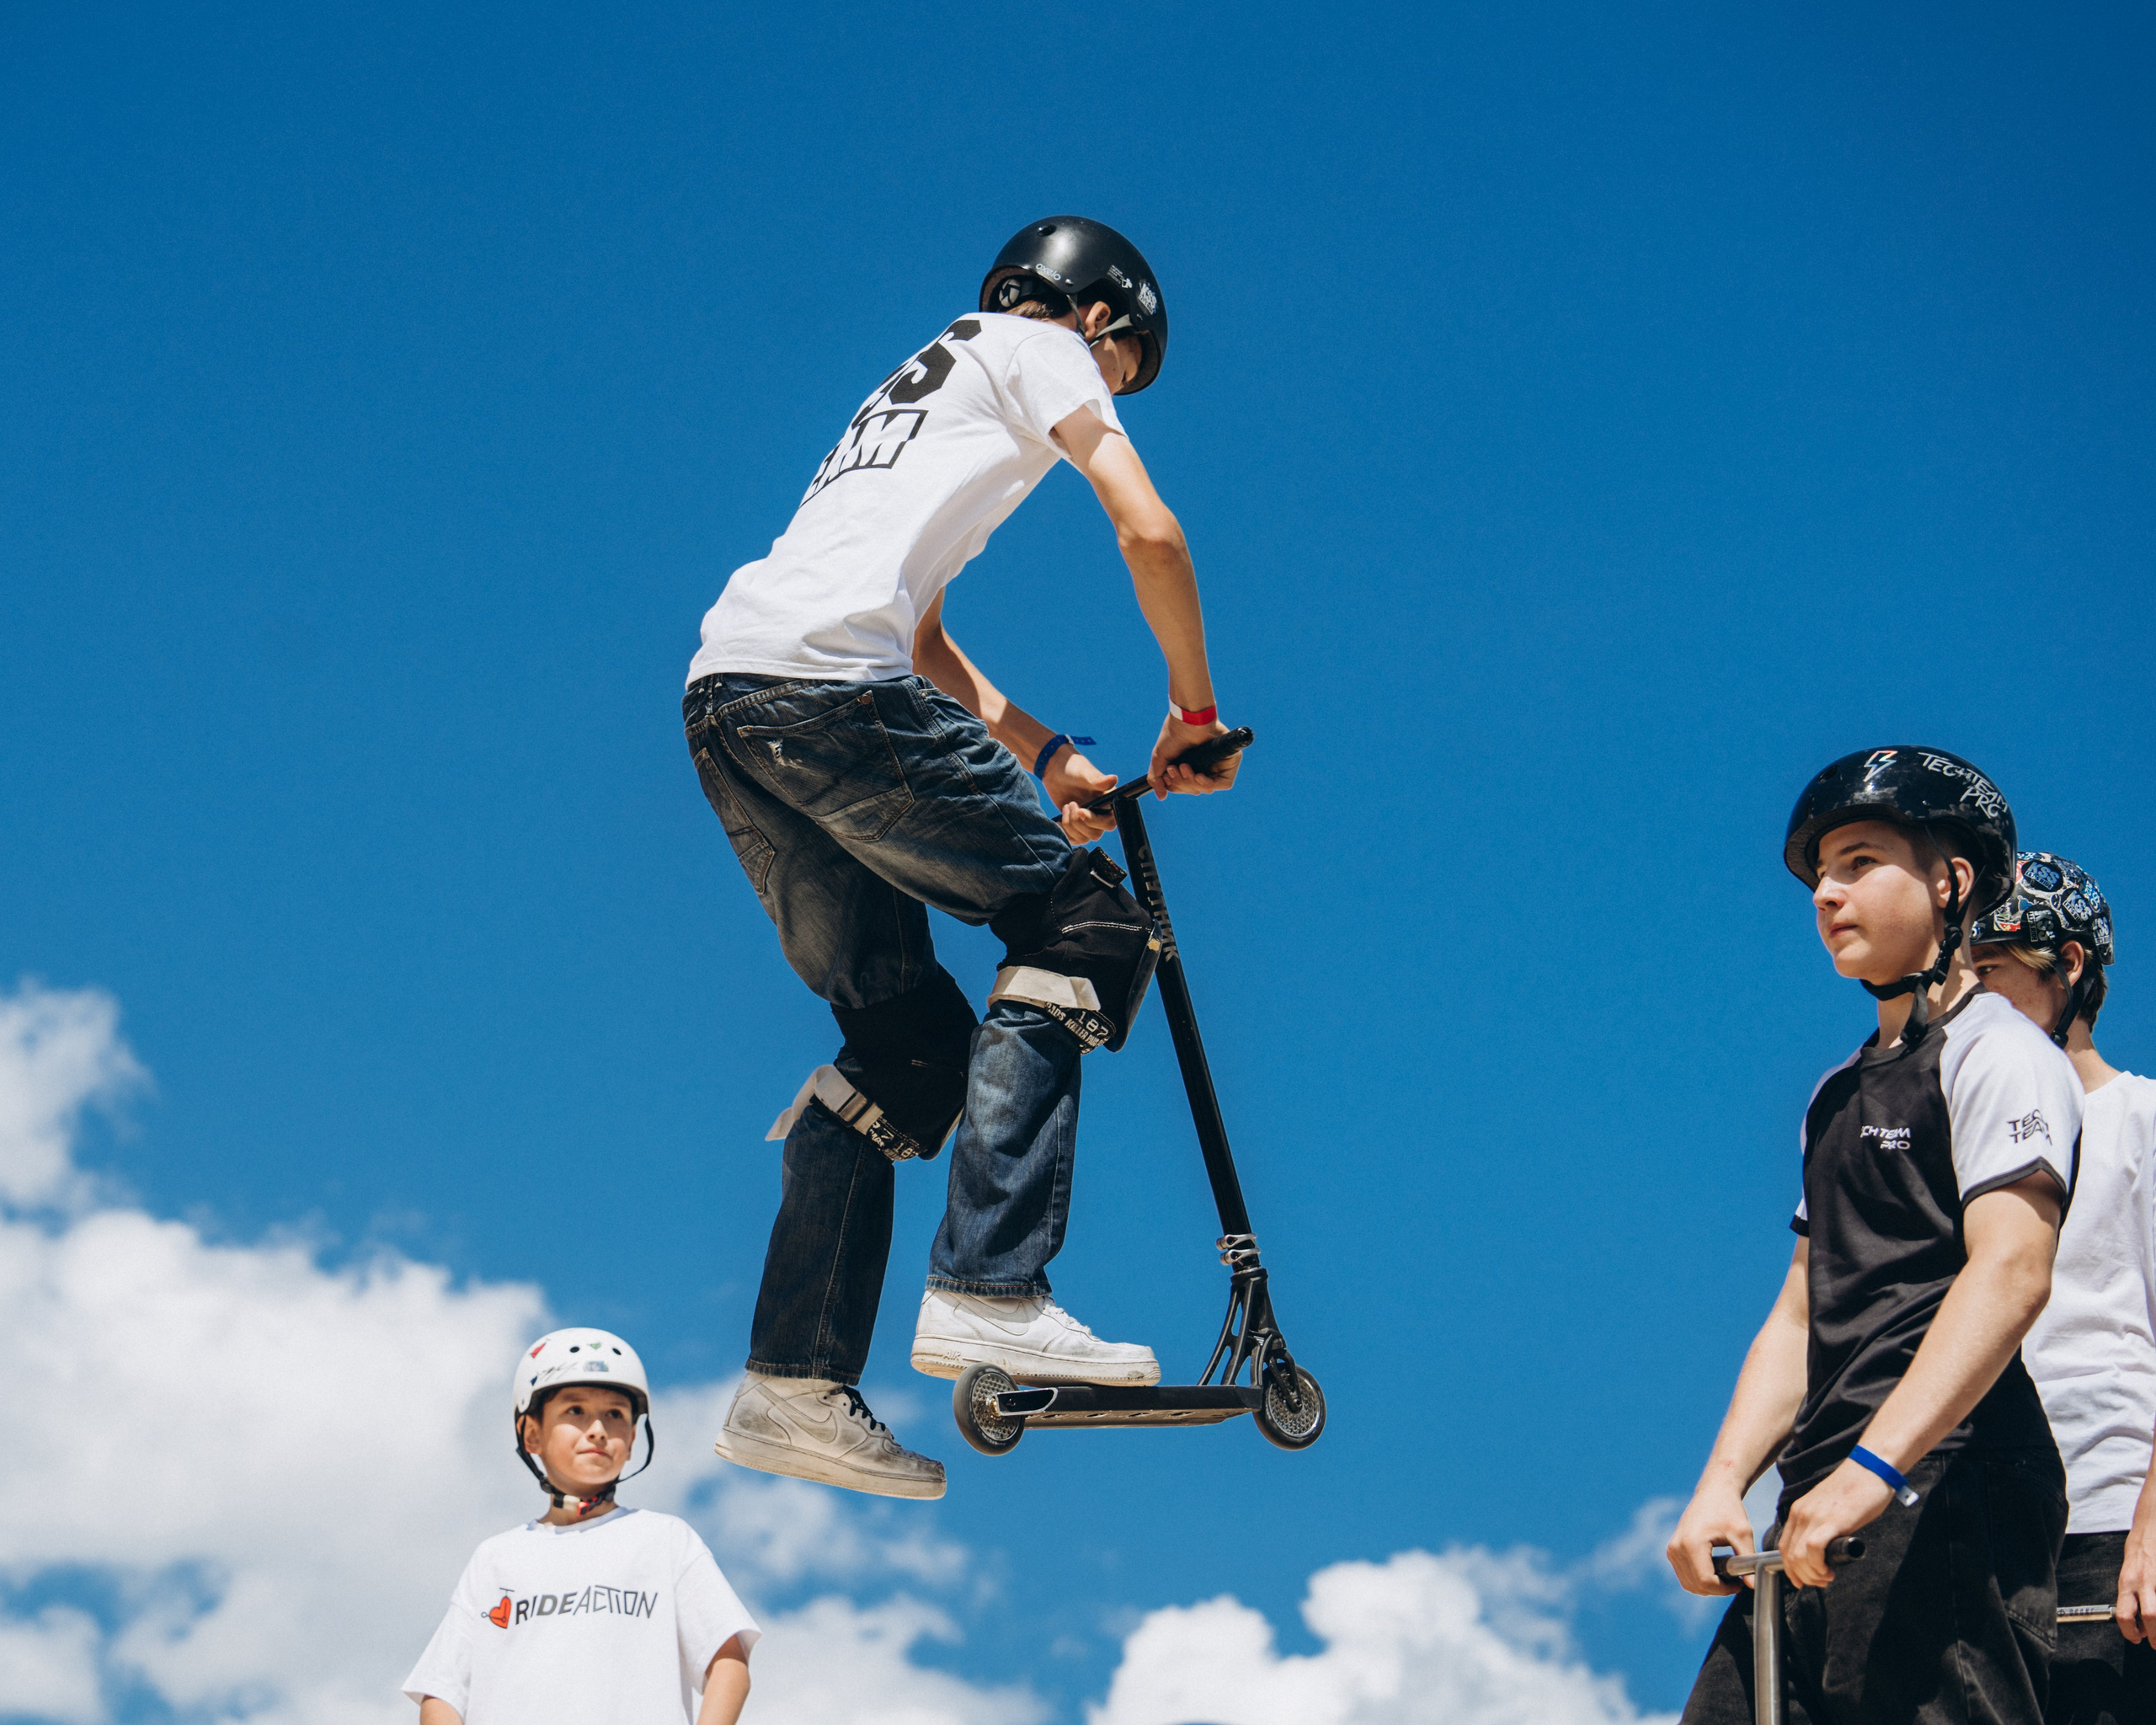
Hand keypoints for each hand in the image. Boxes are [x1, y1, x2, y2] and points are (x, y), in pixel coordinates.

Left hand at [1044, 748, 1117, 843]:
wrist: (1055, 770)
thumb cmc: (1073, 768)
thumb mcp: (1085, 774)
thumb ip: (1098, 780)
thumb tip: (1113, 779)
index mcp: (1108, 803)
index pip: (1109, 823)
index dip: (1094, 821)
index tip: (1081, 811)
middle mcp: (1101, 815)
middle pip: (1095, 834)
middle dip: (1078, 822)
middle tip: (1070, 804)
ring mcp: (1088, 822)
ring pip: (1083, 838)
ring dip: (1070, 826)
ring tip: (1065, 807)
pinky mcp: (1076, 826)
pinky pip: (1073, 839)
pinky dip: (1065, 833)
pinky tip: (1058, 820)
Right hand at [1147, 713, 1237, 798]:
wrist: (1186, 719)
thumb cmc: (1173, 734)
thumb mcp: (1160, 759)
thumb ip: (1157, 779)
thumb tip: (1161, 796)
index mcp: (1192, 767)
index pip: (1186, 788)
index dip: (1176, 786)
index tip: (1168, 775)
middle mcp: (1206, 767)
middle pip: (1196, 790)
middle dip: (1182, 784)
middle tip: (1175, 768)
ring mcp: (1218, 764)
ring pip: (1207, 788)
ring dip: (1192, 782)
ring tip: (1184, 767)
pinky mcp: (1230, 761)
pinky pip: (1224, 783)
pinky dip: (1209, 784)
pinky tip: (1199, 777)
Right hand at [1667, 1483, 1754, 1595]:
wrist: (1713, 1492)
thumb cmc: (1728, 1509)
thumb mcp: (1742, 1533)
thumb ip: (1747, 1559)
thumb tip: (1753, 1585)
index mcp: (1691, 1543)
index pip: (1705, 1581)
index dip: (1724, 1589)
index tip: (1740, 1583)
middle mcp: (1676, 1548)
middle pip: (1696, 1585)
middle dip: (1718, 1588)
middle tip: (1735, 1579)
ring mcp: (1672, 1550)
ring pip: (1689, 1584)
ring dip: (1709, 1585)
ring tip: (1726, 1572)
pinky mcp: (1672, 1551)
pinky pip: (1685, 1576)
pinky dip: (1700, 1579)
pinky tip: (1715, 1568)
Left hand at [1778, 1458, 1892, 1587]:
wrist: (1869, 1469)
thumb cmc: (1855, 1491)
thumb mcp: (1828, 1509)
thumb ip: (1821, 1526)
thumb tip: (1823, 1551)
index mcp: (1798, 1511)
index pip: (1784, 1547)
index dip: (1791, 1570)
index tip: (1804, 1581)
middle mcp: (1801, 1513)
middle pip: (1788, 1556)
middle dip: (1802, 1577)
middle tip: (1821, 1582)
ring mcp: (1814, 1516)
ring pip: (1798, 1557)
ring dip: (1812, 1575)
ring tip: (1827, 1578)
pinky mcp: (1831, 1520)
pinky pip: (1813, 1549)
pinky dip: (1818, 1566)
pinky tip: (1829, 1570)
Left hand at [2118, 1497, 2155, 1640]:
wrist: (2152, 1524)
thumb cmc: (2140, 1548)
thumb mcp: (2129, 1571)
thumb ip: (2131, 1594)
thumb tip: (2137, 1620)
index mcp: (2127, 1581)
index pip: (2124, 1614)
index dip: (2129, 1632)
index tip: (2136, 1639)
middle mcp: (2143, 1581)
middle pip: (2151, 1617)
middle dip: (2155, 1636)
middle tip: (2155, 1643)